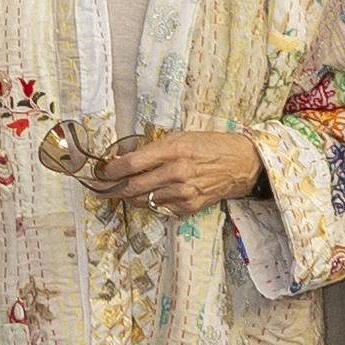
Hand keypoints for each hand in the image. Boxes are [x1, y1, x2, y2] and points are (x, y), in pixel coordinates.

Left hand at [90, 130, 263, 215]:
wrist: (241, 163)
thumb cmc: (210, 145)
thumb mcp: (181, 137)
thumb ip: (154, 149)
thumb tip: (124, 159)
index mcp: (173, 150)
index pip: (131, 164)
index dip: (111, 170)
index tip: (103, 171)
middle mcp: (177, 172)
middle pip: (132, 186)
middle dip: (113, 187)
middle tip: (102, 186)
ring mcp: (183, 192)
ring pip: (143, 200)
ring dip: (130, 196)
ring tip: (124, 190)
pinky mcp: (189, 206)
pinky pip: (160, 208)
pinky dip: (150, 202)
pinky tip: (150, 194)